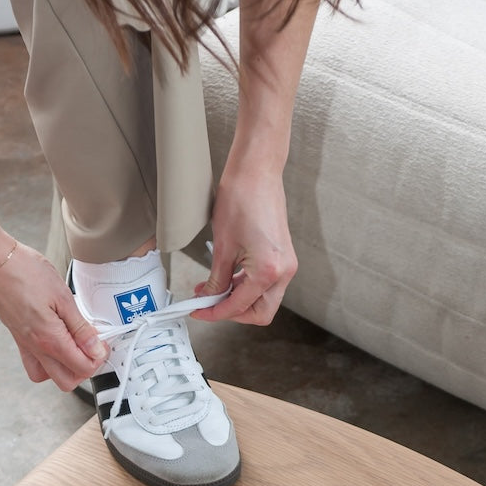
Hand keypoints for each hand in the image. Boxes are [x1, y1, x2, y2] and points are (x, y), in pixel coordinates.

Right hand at [0, 240, 108, 390]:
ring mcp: (25, 345)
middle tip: (92, 346)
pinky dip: (49, 361)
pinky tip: (57, 341)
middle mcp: (36, 348)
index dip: (98, 357)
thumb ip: (80, 327)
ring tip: (75, 344)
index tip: (101, 341)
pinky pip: (34, 363)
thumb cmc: (24, 272)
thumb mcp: (63, 297)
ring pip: (49, 376)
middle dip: (85, 368)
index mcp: (50, 339)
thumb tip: (95, 348)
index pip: (83, 368)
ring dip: (66, 367)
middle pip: (67, 381)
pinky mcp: (19, 338)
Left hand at [191, 159, 297, 324]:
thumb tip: (209, 298)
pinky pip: (267, 284)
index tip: (199, 311)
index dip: (216, 312)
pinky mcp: (283, 257)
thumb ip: (217, 280)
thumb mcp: (223, 247)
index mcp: (269, 271)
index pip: (240, 306)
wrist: (257, 172)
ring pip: (264, 300)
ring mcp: (286, 265)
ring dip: (239, 299)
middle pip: (260, 313)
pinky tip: (227, 279)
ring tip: (212, 290)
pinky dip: (247, 286)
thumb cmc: (242, 199)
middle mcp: (283, 271)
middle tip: (209, 306)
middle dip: (233, 312)